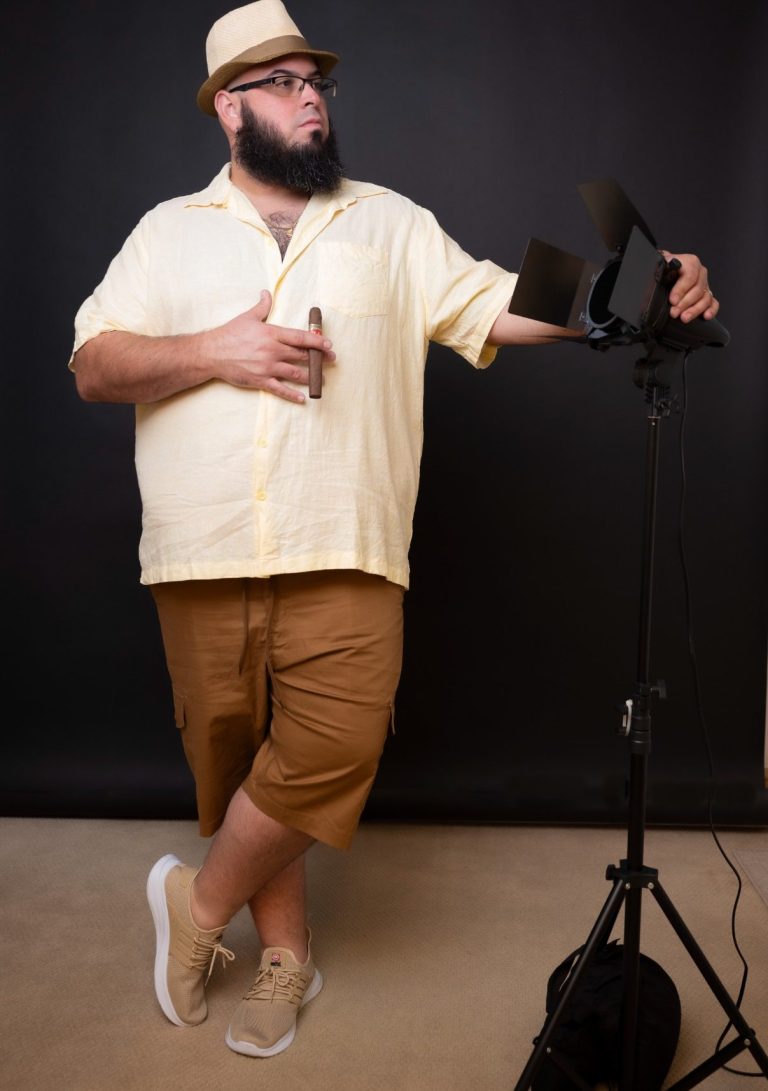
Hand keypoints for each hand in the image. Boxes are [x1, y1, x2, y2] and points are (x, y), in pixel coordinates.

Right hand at [203, 290, 334, 402]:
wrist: (212, 353)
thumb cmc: (229, 334)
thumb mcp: (248, 317)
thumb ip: (262, 306)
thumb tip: (266, 292)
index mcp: (272, 334)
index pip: (300, 338)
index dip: (317, 341)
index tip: (329, 345)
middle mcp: (273, 350)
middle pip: (302, 355)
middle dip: (319, 359)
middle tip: (331, 360)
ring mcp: (268, 367)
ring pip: (296, 373)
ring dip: (311, 376)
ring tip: (322, 379)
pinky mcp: (260, 380)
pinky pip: (280, 389)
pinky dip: (293, 395)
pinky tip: (303, 398)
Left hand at [660, 251, 718, 323]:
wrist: (665, 273)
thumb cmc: (663, 270)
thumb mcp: (660, 268)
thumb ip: (661, 272)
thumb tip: (658, 279)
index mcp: (689, 262)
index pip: (690, 275)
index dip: (681, 289)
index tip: (672, 300)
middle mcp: (699, 273)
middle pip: (698, 289)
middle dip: (685, 303)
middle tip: (674, 312)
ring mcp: (704, 285)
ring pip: (705, 298)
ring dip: (695, 310)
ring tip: (684, 318)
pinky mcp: (707, 296)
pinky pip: (713, 303)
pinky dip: (711, 310)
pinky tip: (706, 316)